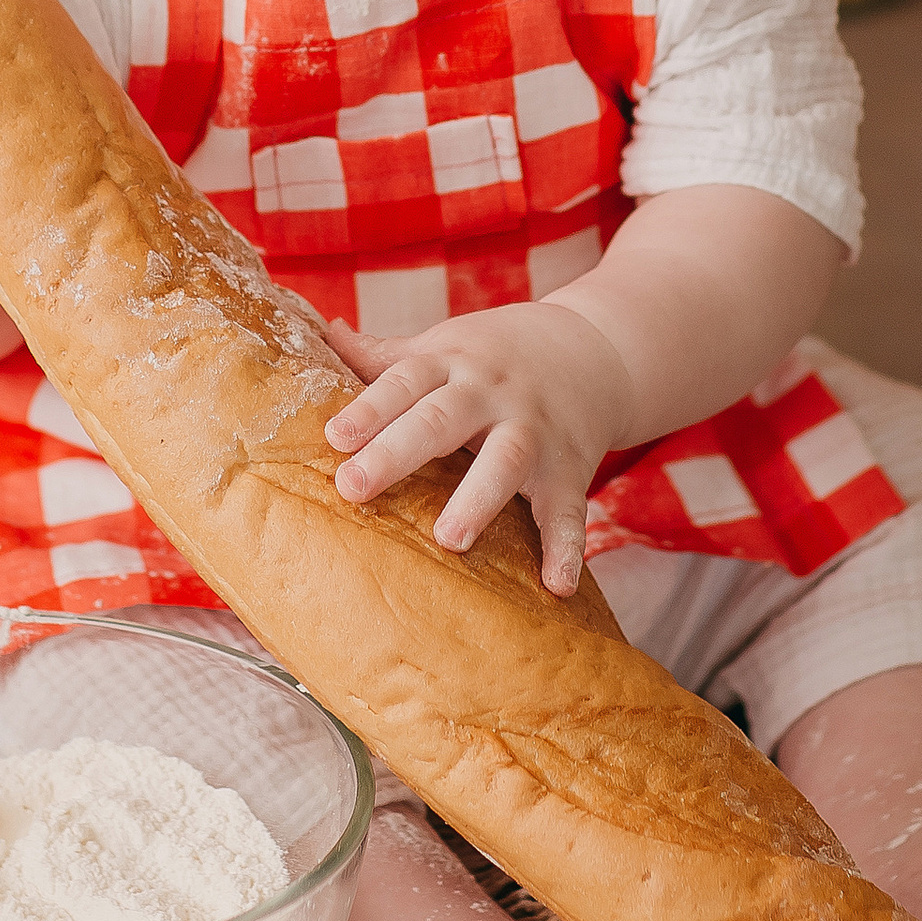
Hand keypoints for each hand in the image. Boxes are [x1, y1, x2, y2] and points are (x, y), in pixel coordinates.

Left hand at [322, 297, 630, 597]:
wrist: (595, 347)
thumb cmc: (496, 355)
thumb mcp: (446, 344)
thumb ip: (388, 354)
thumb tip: (326, 335)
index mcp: (452, 363)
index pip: (405, 381)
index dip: (370, 408)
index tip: (334, 437)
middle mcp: (491, 393)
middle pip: (443, 419)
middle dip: (399, 451)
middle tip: (354, 486)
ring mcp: (535, 430)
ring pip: (506, 459)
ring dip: (479, 497)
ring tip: (449, 539)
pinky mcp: (570, 468)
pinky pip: (569, 509)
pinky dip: (567, 548)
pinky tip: (557, 585)